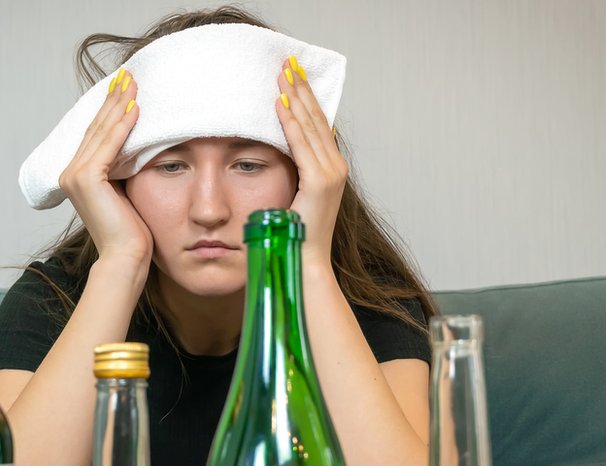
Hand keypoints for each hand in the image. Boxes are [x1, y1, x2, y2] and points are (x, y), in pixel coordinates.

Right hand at [59, 69, 151, 272]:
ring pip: (102, 132)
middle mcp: (70, 172)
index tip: (124, 87)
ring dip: (119, 105)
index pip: (96, 135)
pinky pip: (109, 145)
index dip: (110, 109)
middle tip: (129, 75)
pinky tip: (135, 108)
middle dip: (114, 99)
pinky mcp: (87, 179)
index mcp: (77, 175)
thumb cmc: (132, 233)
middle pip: (97, 127)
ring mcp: (75, 175)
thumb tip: (139, 145)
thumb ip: (124, 168)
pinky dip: (123, 125)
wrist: (125, 258)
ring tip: (133, 83)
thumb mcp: (127, 191)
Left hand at [275, 55, 348, 268]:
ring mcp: (330, 175)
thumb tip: (270, 157)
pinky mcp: (320, 183)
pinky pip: (301, 145)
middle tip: (287, 62)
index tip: (292, 75)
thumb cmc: (293, 237)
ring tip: (283, 73)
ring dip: (295, 97)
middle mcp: (335, 168)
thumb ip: (287, 175)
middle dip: (301, 88)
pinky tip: (280, 103)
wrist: (304, 263)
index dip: (305, 98)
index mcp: (329, 170)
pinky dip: (290, 122)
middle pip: (316, 118)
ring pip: (310, 126)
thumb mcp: (290, 198)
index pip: (317, 125)